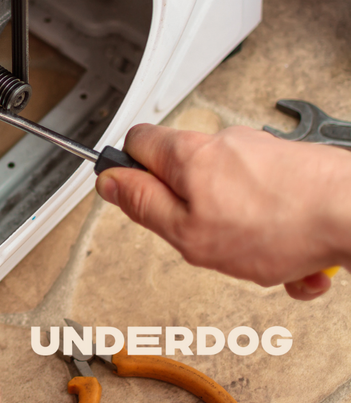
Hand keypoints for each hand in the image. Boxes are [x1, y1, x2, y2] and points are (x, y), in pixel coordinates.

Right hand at [96, 124, 350, 299]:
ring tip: (263, 259)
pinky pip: (269, 206)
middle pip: (185, 174)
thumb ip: (142, 206)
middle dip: (193, 214)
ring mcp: (261, 153)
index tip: (135, 198)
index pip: (135, 142)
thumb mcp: (188, 232)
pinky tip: (294, 260)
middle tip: (205, 240)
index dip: (128, 172)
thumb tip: (109, 182)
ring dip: (241, 233)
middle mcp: (222, 143)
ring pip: (230, 197)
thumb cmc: (279, 224)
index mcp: (187, 155)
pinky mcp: (293, 168)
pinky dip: (277, 235)